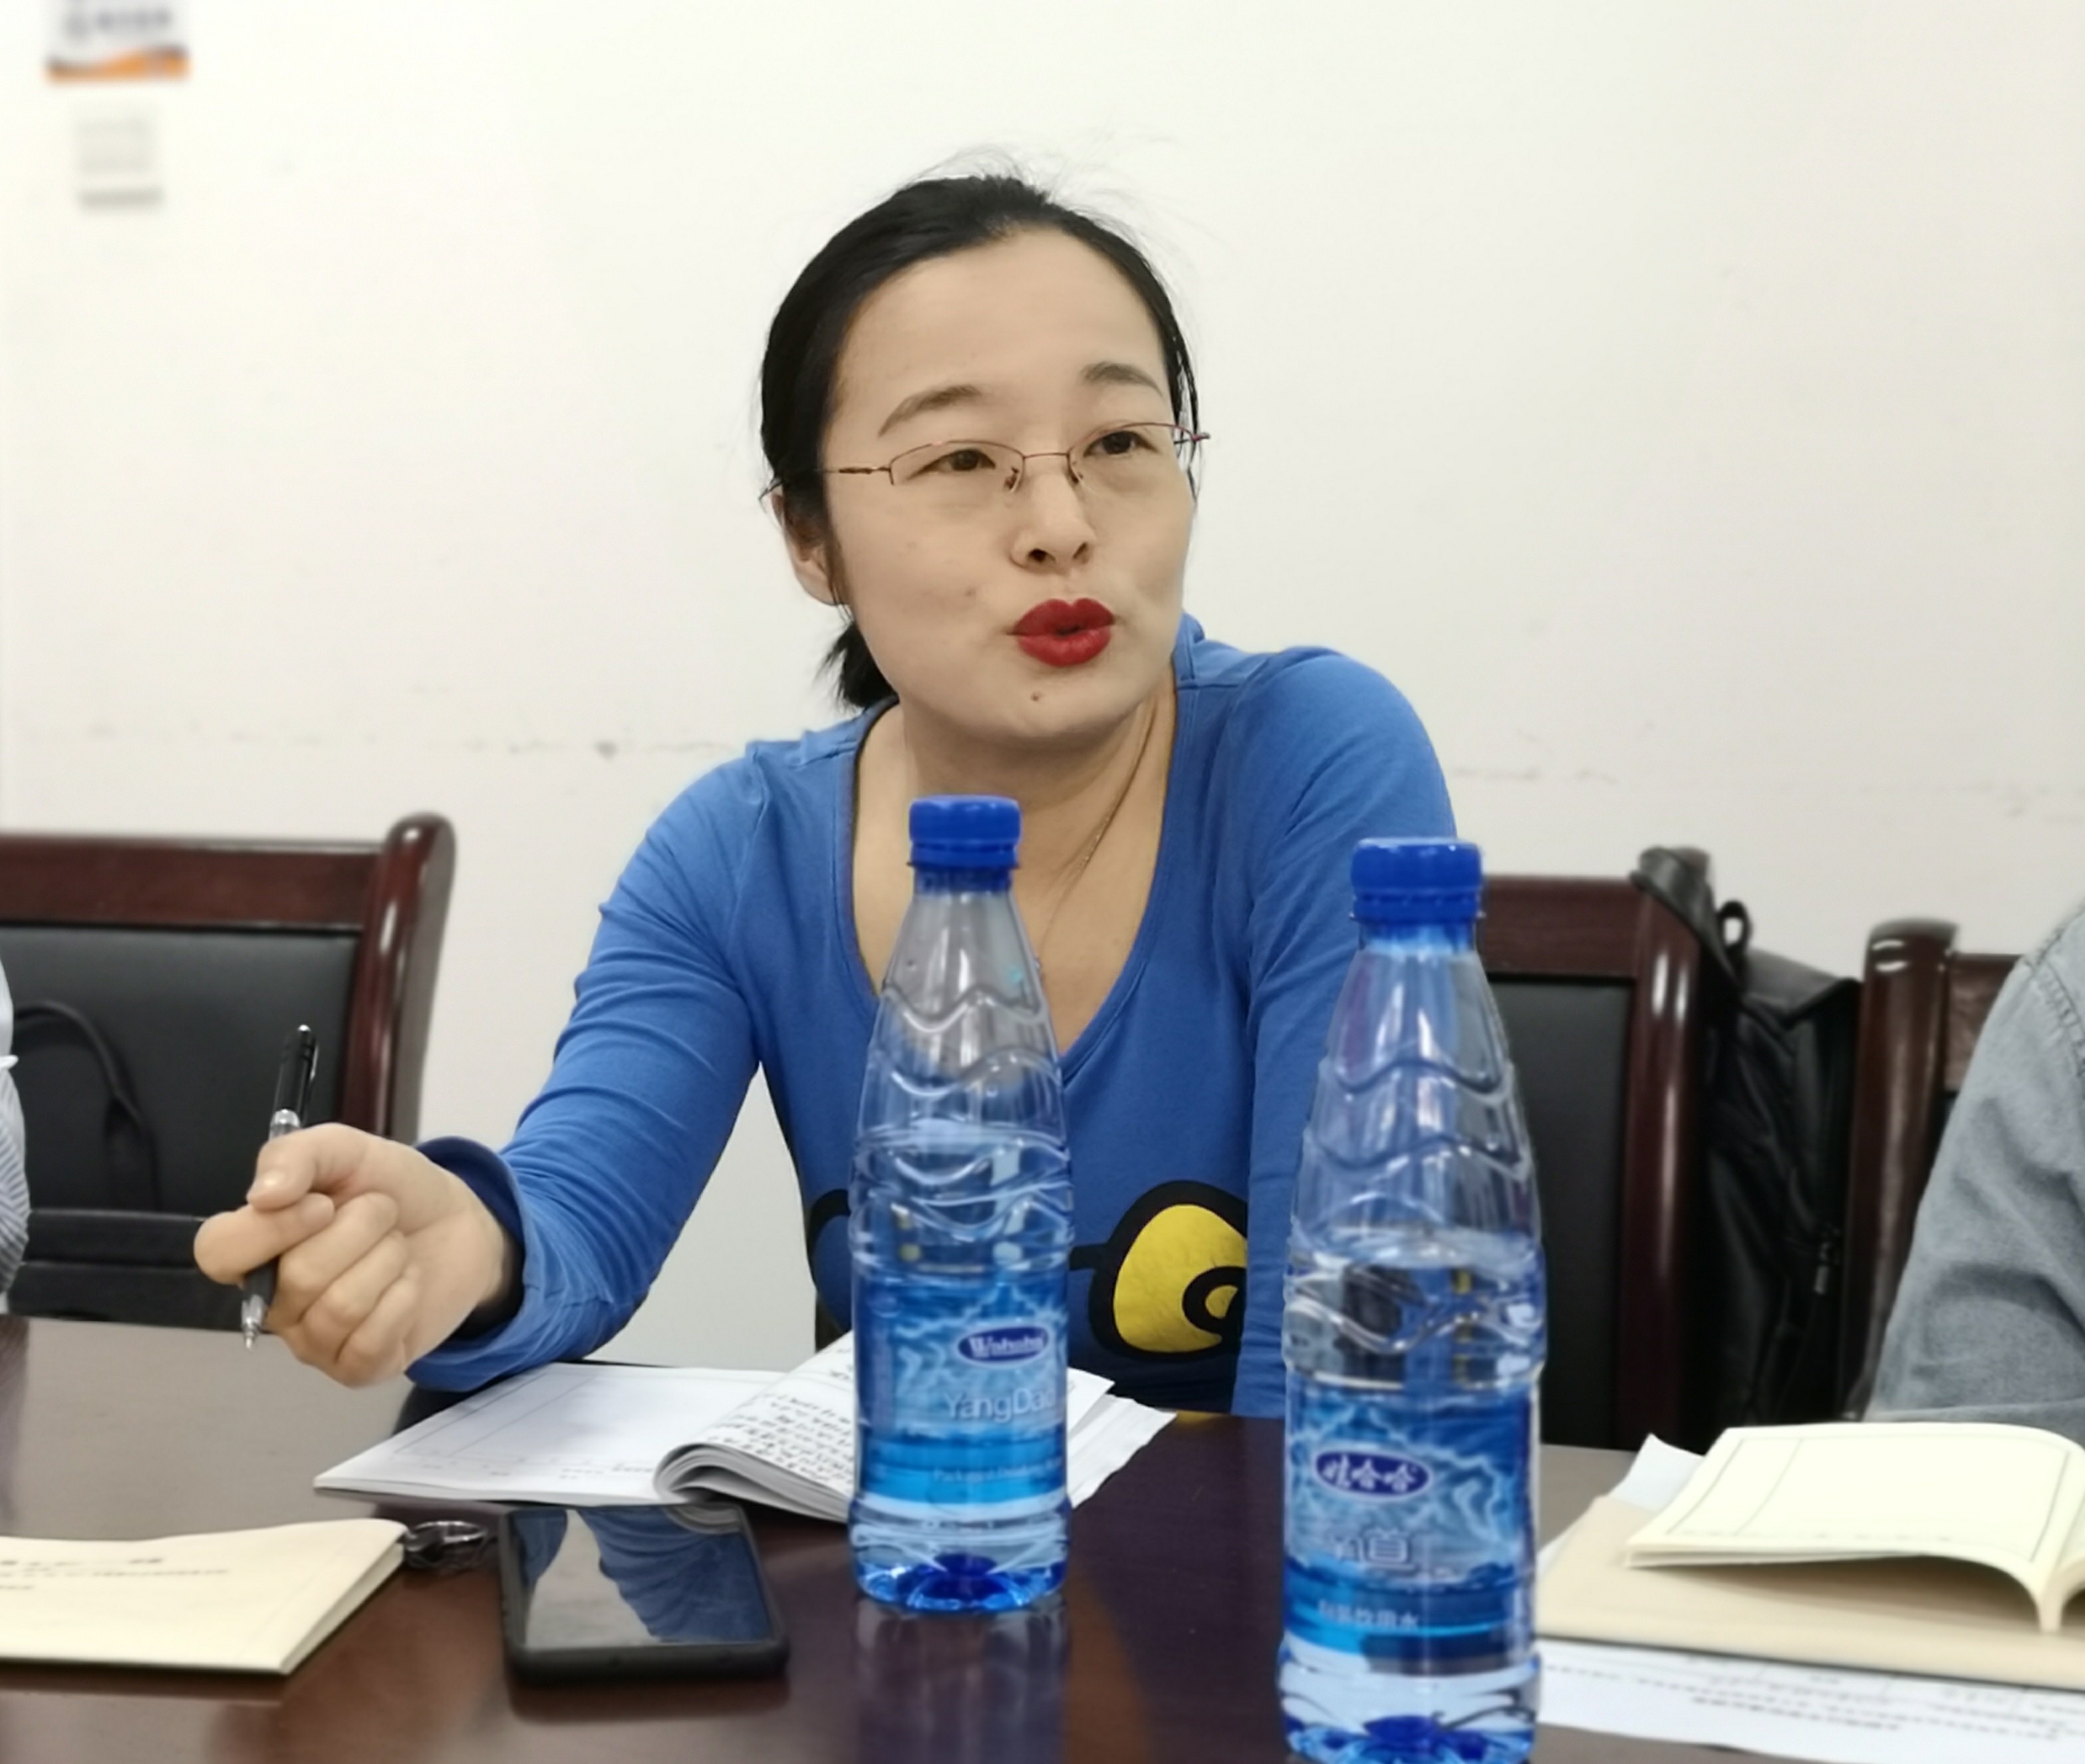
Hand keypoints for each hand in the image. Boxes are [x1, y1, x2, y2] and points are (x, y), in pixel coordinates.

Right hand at [193, 1125, 513, 1385]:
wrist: (457, 1222)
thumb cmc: (391, 1188)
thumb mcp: (345, 1151)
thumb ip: (296, 1156)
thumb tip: (261, 1196)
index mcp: (257, 1247)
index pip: (218, 1253)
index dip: (269, 1230)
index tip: (322, 1204)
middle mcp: (275, 1301)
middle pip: (299, 1278)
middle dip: (361, 1230)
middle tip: (383, 1213)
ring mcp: (314, 1341)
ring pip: (340, 1309)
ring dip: (388, 1260)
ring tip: (397, 1245)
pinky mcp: (358, 1367)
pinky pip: (369, 1343)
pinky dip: (404, 1298)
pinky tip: (409, 1282)